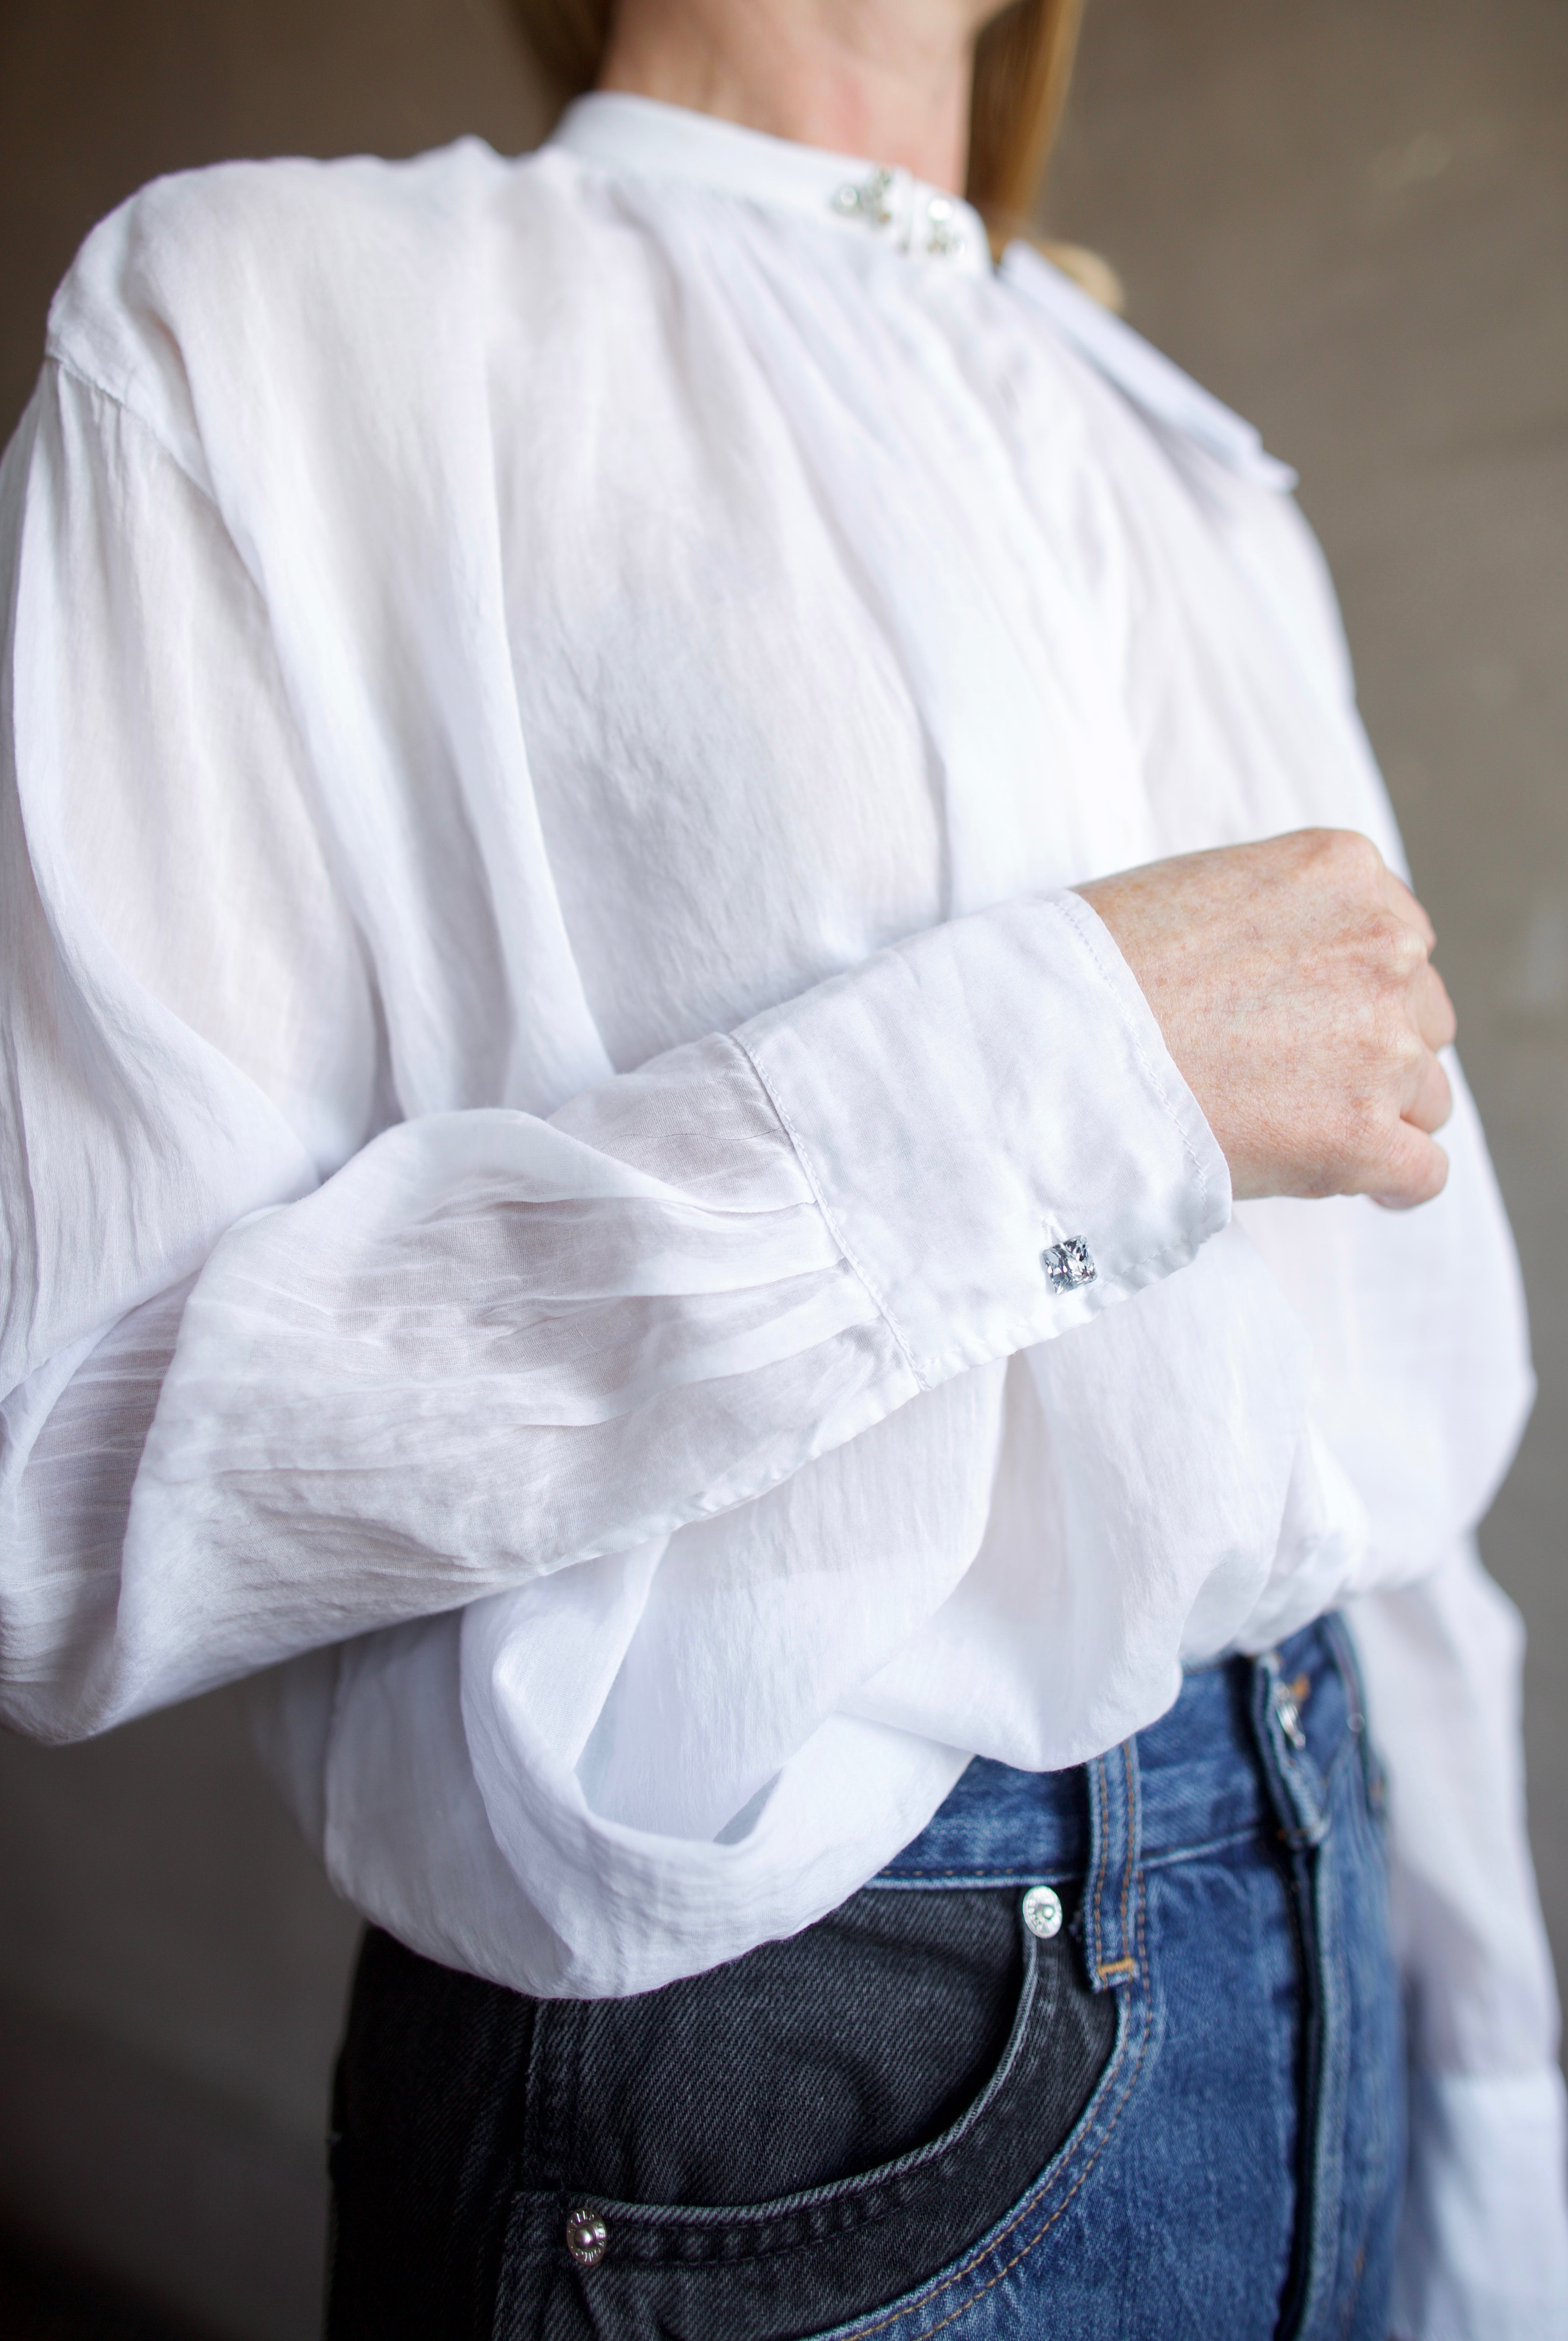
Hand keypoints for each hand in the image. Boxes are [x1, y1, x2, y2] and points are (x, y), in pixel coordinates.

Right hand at [1075, 829, 1455, 1207]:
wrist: (1055, 1042)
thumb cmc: (1097, 967)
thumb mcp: (1205, 887)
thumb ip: (1283, 919)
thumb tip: (1303, 977)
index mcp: (1346, 872)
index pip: (1400, 938)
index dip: (1356, 988)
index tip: (1313, 1020)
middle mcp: (1384, 948)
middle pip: (1420, 1015)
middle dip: (1371, 1047)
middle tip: (1290, 1075)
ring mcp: (1380, 1044)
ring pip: (1425, 1094)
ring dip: (1377, 1112)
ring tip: (1298, 1128)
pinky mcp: (1359, 1134)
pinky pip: (1421, 1170)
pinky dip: (1396, 1183)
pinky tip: (1368, 1188)